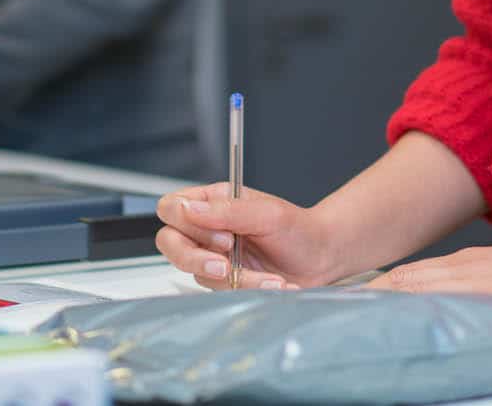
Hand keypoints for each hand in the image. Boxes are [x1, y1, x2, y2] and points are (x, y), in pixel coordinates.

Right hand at [155, 183, 340, 290]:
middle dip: (195, 258)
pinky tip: (271, 283)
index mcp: (213, 201)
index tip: (219, 234)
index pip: (172, 207)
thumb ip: (227, 211)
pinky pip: (219, 290)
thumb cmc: (298, 229)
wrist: (321, 258)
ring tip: (266, 276)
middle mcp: (208, 228)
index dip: (185, 223)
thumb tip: (190, 209)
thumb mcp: (266, 214)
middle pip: (170, 242)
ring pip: (194, 271)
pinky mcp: (225, 280)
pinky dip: (247, 288)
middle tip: (224, 264)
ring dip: (233, 278)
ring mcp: (214, 255)